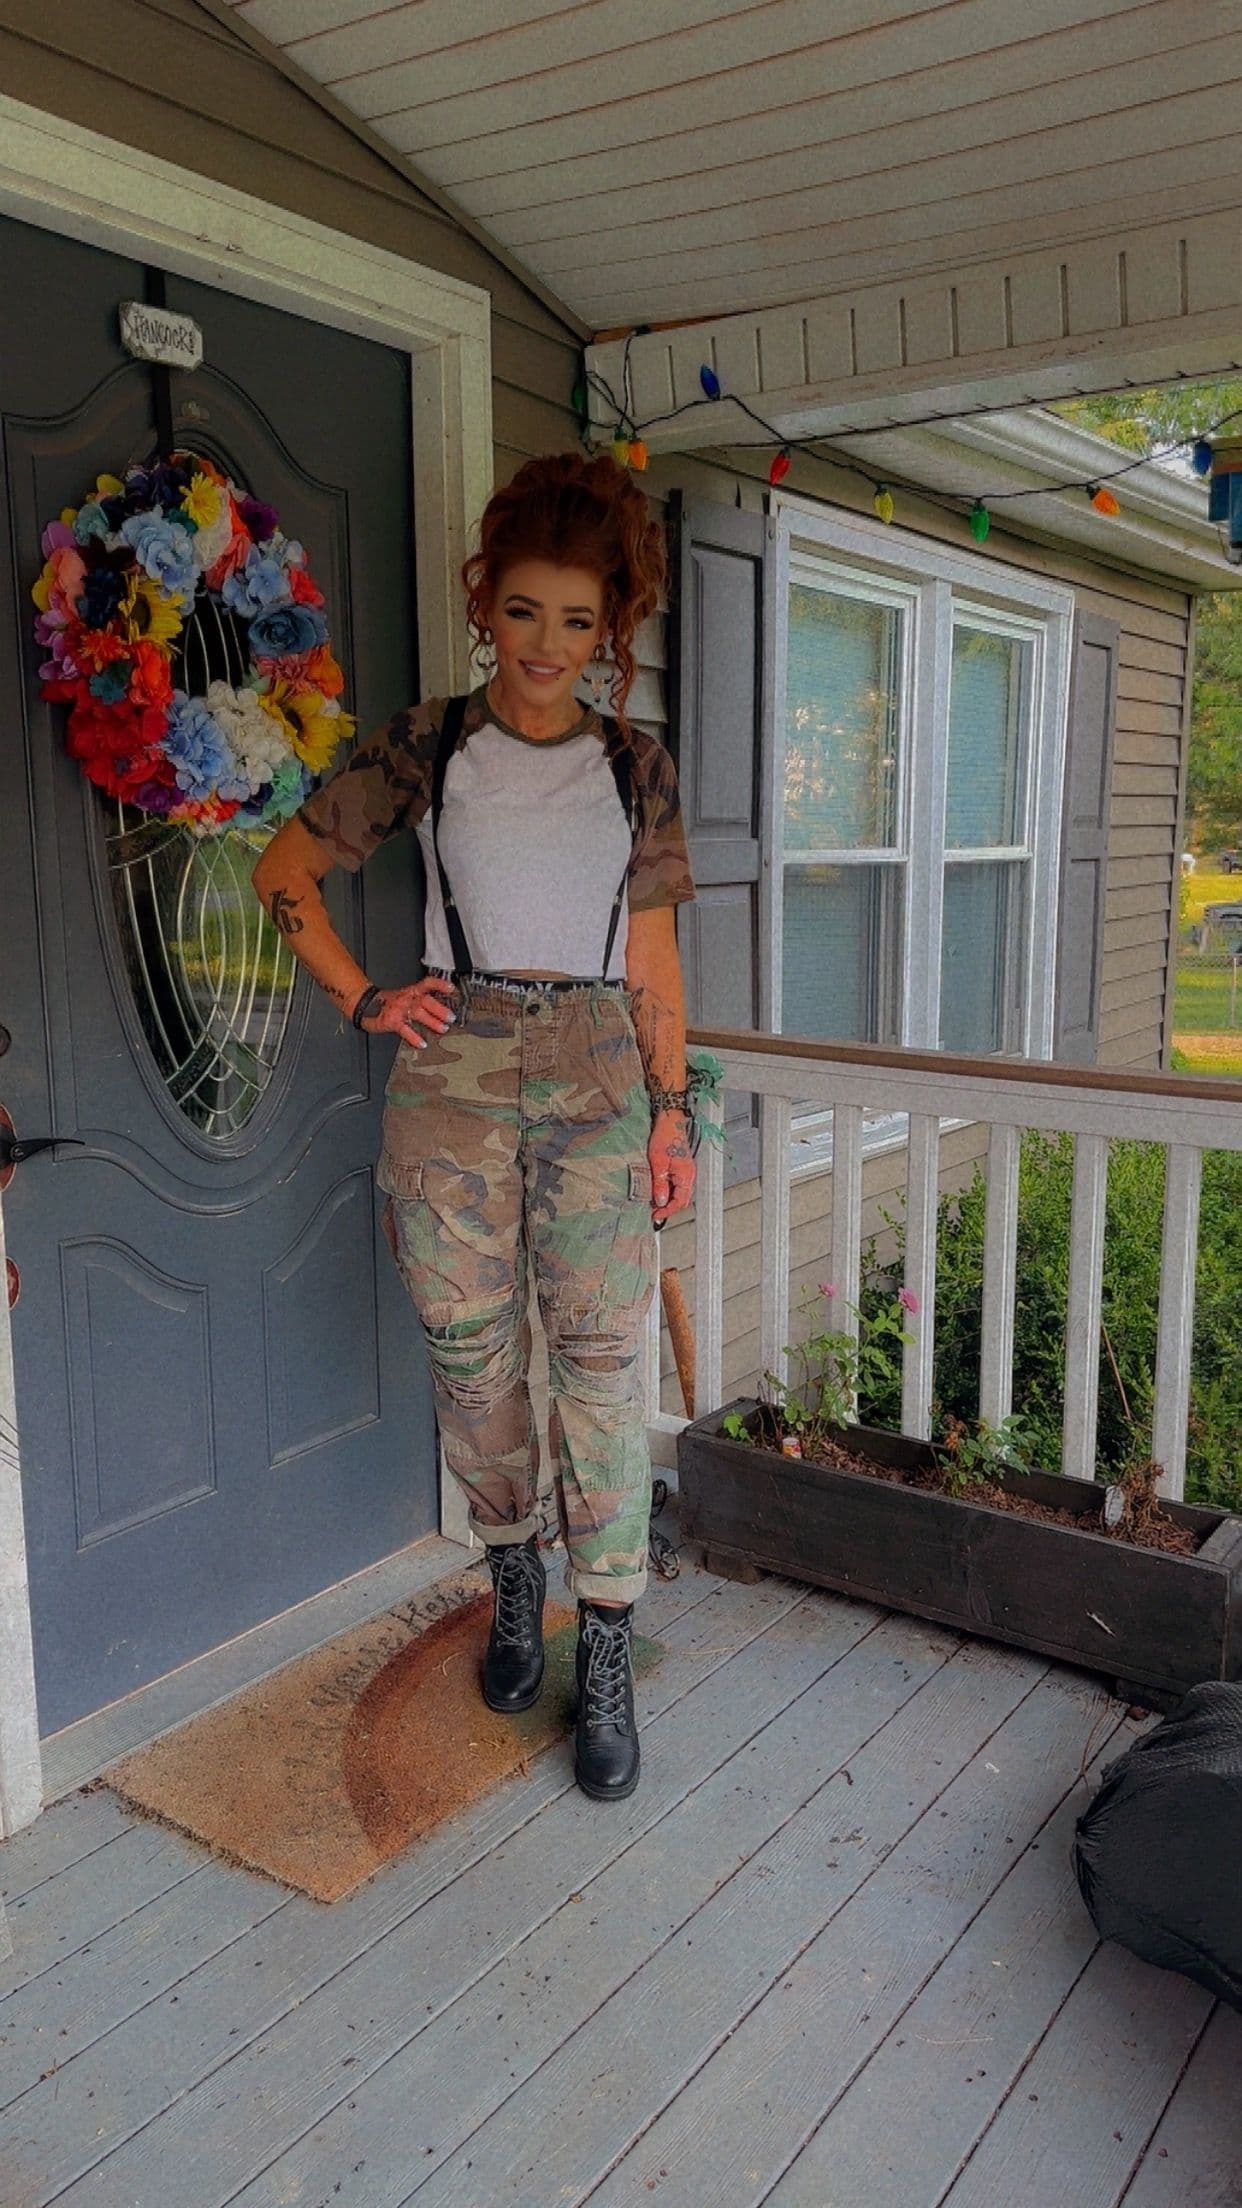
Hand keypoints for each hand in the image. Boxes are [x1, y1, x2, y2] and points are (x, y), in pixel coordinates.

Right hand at [361, 976, 457, 1047]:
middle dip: (440, 1009)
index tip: (451, 988)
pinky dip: (414, 1037)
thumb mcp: (405, 997)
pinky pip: (404, 1029)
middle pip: (425, 1000)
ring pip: (418, 1012)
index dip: (439, 985)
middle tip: (451, 1017)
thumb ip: (420, 1000)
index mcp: (411, 991)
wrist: (365, 1005)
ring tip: (442, 1028)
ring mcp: (399, 1009)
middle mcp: (406, 998)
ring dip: (432, 1021)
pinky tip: (422, 1044)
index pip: (427, 984)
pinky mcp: (392, 1021)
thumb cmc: (388, 1003)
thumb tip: (440, 1009)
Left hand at [649, 1108, 695, 1226]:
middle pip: (682, 1200)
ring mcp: (686, 1172)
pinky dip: (668, 1191)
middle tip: (653, 1212)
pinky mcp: (682, 1168)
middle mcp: (689, 1176)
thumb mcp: (658, 1163)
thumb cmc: (665, 1137)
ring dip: (668, 1200)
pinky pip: (677, 1186)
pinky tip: (658, 1190)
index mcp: (686, 1176)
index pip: (680, 1202)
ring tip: (653, 1202)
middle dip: (668, 1208)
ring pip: (679, 1194)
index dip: (668, 1211)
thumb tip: (660, 1202)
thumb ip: (660, 1184)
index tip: (656, 1216)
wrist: (669, 1121)